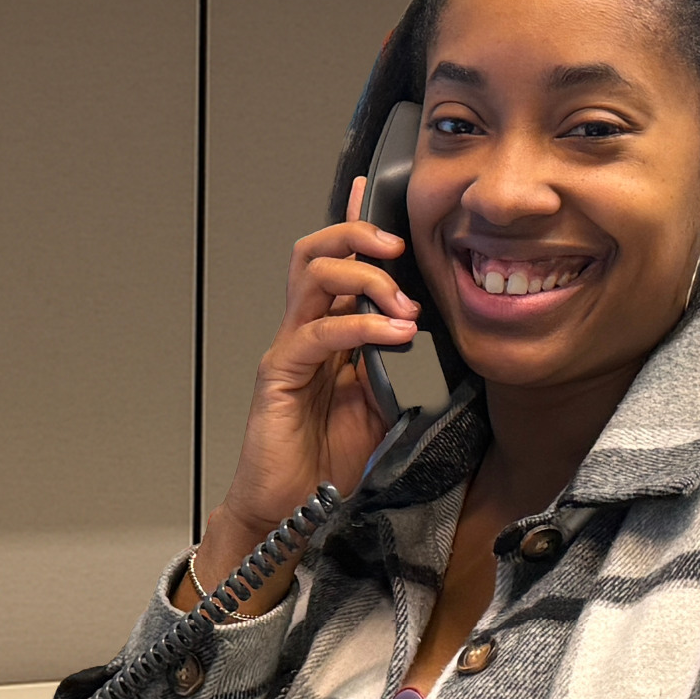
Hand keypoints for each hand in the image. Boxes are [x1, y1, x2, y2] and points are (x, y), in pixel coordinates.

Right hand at [181, 180, 418, 612]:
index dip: (351, 225)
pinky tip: (394, 336)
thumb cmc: (324, 460)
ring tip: (403, 304)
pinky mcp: (279, 375)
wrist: (289, 508)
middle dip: (357, 237)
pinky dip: (359, 327)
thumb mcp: (376, 408)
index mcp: (326, 334)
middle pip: (316, 253)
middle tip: (399, 249)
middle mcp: (302, 332)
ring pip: (313, 279)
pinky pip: (317, 334)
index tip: (370, 189)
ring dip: (364, 279)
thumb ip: (389, 371)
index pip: (336, 265)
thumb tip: (420, 343)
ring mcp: (288, 350)